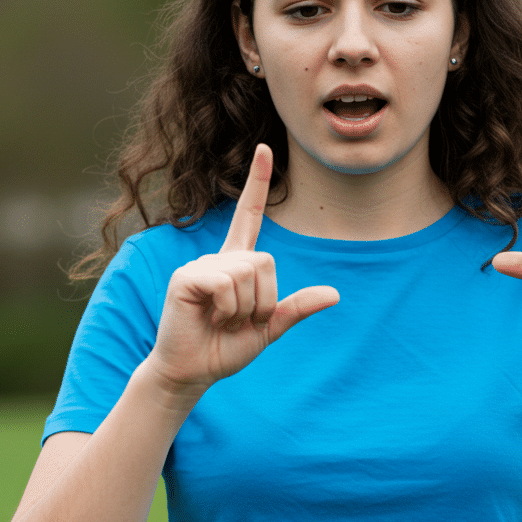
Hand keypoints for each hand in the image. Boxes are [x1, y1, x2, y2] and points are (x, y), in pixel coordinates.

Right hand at [147, 144, 339, 391]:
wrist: (193, 372)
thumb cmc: (225, 348)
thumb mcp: (268, 328)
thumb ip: (296, 308)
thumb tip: (335, 294)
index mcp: (237, 265)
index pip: (249, 215)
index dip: (257, 183)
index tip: (264, 149)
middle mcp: (219, 258)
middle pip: (265, 261)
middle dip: (263, 300)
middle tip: (238, 320)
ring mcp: (200, 266)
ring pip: (248, 272)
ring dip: (245, 308)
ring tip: (222, 320)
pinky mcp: (186, 278)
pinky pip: (227, 282)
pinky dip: (229, 308)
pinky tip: (211, 319)